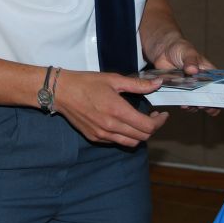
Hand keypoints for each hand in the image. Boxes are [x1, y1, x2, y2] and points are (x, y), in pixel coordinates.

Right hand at [52, 70, 168, 146]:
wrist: (61, 92)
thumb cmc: (87, 83)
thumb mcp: (114, 79)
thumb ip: (138, 84)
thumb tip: (158, 83)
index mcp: (117, 111)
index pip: (147, 126)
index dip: (159, 122)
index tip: (162, 114)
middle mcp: (111, 126)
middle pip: (142, 137)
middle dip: (152, 128)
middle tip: (154, 116)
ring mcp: (102, 135)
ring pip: (131, 143)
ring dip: (140, 135)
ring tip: (141, 122)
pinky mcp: (95, 138)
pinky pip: (117, 142)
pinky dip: (126, 136)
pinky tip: (124, 124)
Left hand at [149, 37, 220, 116]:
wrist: (163, 49)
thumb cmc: (180, 48)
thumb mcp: (188, 52)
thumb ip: (191, 61)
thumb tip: (193, 70)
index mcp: (207, 73)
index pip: (217, 86)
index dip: (218, 95)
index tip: (216, 101)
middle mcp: (200, 82)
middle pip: (207, 96)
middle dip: (205, 103)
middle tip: (201, 106)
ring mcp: (189, 87)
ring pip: (194, 101)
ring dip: (193, 106)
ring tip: (189, 106)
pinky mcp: (178, 90)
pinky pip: (181, 100)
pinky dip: (182, 104)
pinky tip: (181, 105)